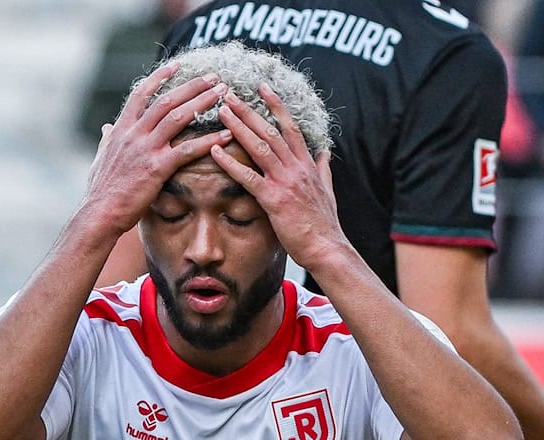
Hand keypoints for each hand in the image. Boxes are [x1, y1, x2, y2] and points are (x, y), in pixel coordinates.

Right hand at [84, 63, 232, 234]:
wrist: (100, 212)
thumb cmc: (101, 190)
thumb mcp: (100, 158)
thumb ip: (107, 140)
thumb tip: (106, 128)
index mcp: (122, 129)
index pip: (142, 94)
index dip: (161, 77)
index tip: (178, 65)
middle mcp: (134, 134)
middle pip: (166, 100)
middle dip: (192, 85)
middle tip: (214, 77)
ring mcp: (146, 149)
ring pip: (178, 117)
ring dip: (203, 102)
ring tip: (224, 94)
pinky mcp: (157, 168)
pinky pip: (187, 150)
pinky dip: (209, 140)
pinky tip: (227, 135)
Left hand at [211, 85, 344, 269]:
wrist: (327, 248)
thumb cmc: (325, 223)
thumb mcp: (328, 190)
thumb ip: (324, 169)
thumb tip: (325, 153)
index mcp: (308, 165)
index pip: (290, 127)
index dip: (276, 106)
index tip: (262, 88)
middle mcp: (297, 168)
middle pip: (270, 131)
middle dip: (249, 110)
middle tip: (230, 94)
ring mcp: (285, 182)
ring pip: (259, 147)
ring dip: (239, 127)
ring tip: (221, 112)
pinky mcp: (274, 200)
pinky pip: (248, 177)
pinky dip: (230, 163)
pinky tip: (215, 151)